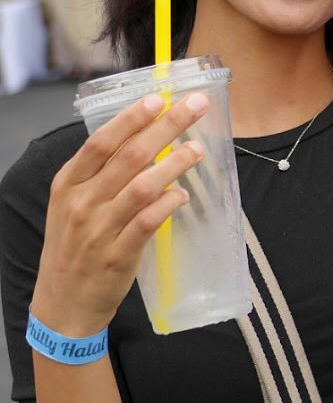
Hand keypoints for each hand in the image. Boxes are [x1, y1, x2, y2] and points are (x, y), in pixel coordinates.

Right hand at [32, 92, 208, 335]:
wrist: (63, 303)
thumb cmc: (74, 247)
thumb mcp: (72, 206)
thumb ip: (101, 176)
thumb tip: (146, 142)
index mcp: (68, 184)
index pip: (101, 142)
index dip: (131, 118)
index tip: (158, 98)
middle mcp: (82, 202)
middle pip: (130, 155)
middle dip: (166, 126)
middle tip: (196, 106)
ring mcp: (100, 229)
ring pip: (143, 185)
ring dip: (175, 163)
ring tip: (198, 149)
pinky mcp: (119, 254)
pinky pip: (149, 221)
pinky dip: (168, 203)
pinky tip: (182, 195)